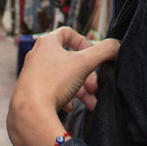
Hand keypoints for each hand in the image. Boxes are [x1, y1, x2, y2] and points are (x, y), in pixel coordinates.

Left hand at [7, 26, 119, 145]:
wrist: (29, 113)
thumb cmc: (54, 83)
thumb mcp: (85, 63)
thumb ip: (104, 51)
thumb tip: (117, 45)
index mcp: (46, 43)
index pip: (67, 33)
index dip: (84, 42)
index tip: (92, 55)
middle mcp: (37, 56)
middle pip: (70, 60)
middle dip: (87, 74)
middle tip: (94, 87)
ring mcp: (33, 74)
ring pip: (64, 78)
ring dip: (81, 89)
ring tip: (90, 103)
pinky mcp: (31, 92)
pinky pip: (54, 91)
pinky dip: (66, 97)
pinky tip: (70, 107)